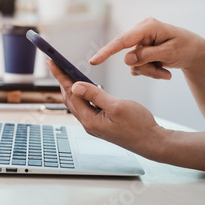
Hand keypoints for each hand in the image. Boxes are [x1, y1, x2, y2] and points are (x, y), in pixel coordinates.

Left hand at [46, 60, 164, 156]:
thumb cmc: (139, 126)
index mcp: (90, 120)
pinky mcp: (102, 124)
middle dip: (62, 81)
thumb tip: (76, 85)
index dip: (61, 76)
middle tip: (56, 65)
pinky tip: (85, 89)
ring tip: (66, 73)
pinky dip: (83, 96)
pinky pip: (87, 107)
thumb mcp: (117, 106)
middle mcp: (89, 124)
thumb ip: (95, 95)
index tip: (53, 63)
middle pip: (70, 99)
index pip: (71, 94)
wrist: (152, 142)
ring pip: (78, 104)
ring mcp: (95, 125)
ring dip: (72, 88)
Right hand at [89, 17, 204, 78]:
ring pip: (133, 64)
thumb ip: (147, 56)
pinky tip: (163, 70)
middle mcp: (141, 31)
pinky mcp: (140, 50)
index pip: (123, 40)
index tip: (94, 61)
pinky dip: (149, 71)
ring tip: (166, 73)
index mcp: (147, 27)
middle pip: (129, 56)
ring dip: (149, 71)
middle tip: (164, 75)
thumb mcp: (169, 53)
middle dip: (146, 68)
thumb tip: (126, 60)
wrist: (195, 51)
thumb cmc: (186, 48)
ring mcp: (140, 41)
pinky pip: (137, 66)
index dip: (107, 51)